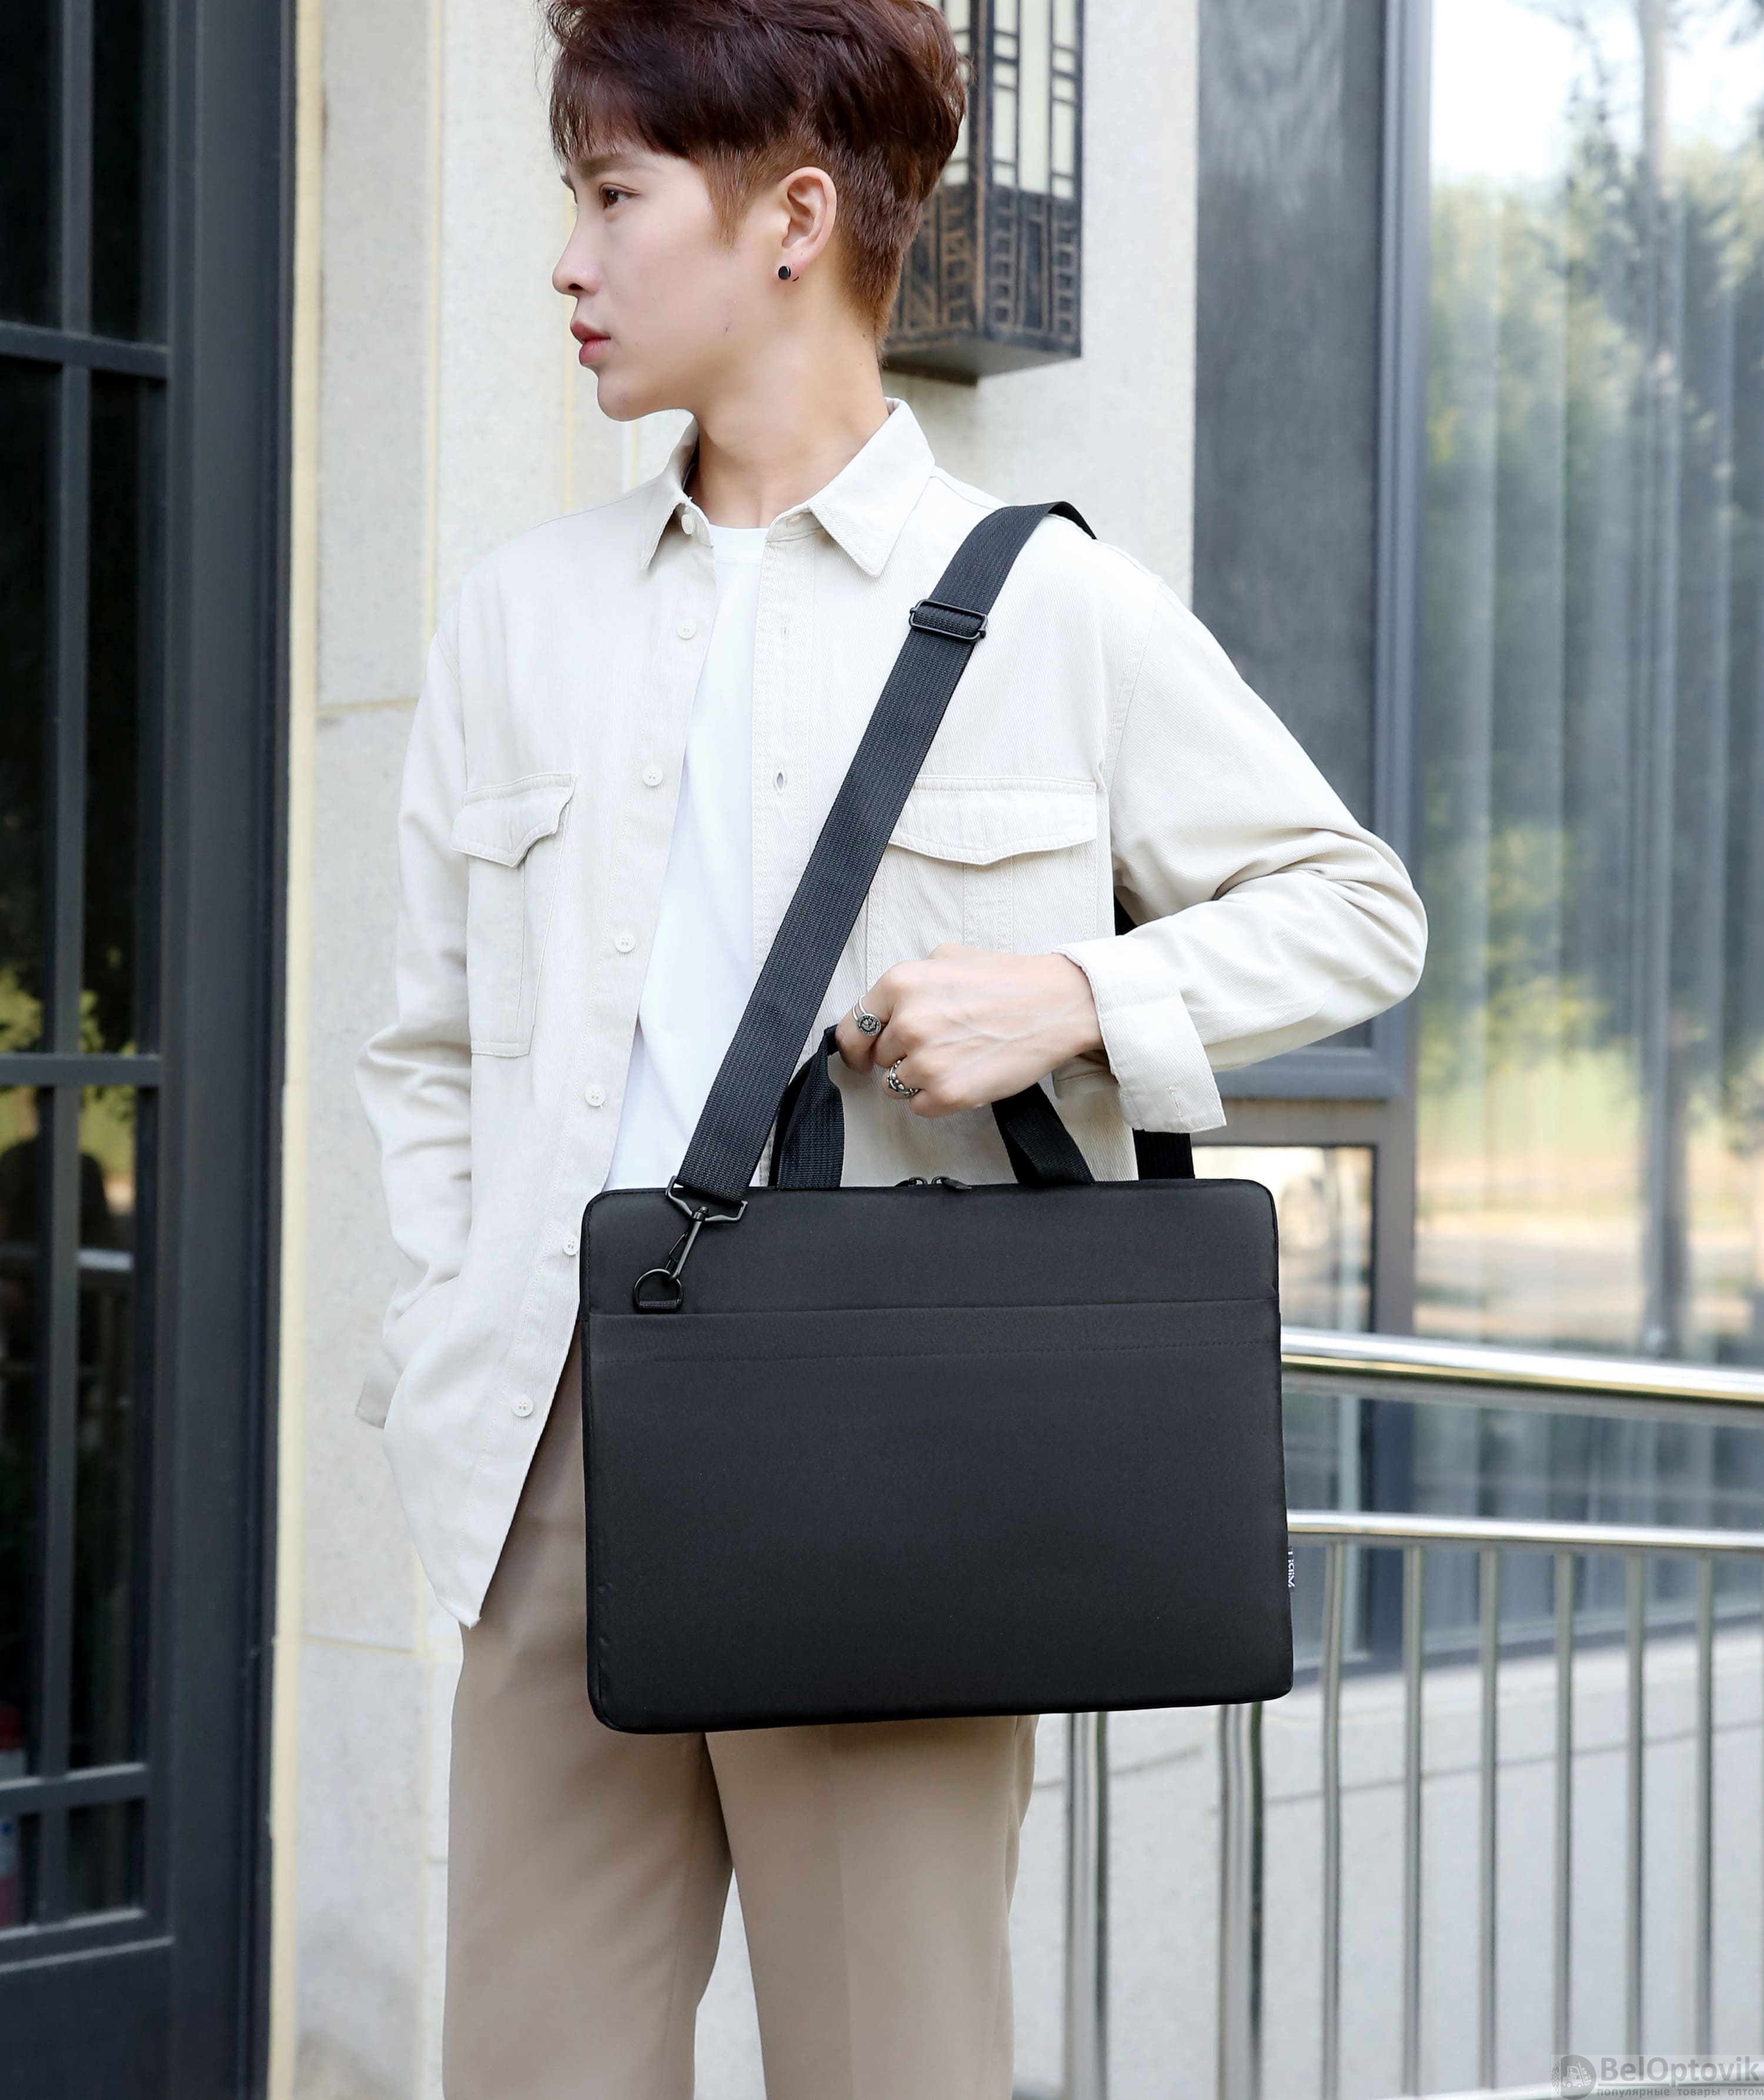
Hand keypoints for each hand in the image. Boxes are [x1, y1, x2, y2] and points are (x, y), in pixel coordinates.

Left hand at [834, 944, 1103, 1117]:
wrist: (1056, 1005)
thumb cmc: (1008, 981)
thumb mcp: (947, 957)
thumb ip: (908, 983)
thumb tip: (884, 1008)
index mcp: (901, 984)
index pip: (853, 1029)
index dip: (857, 1046)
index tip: (862, 1056)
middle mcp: (908, 1022)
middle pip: (880, 1057)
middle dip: (902, 1054)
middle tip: (940, 1043)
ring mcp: (927, 1061)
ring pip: (896, 1085)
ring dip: (919, 1078)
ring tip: (955, 1058)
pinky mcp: (948, 1094)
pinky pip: (919, 1107)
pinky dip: (936, 1098)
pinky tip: (963, 1075)